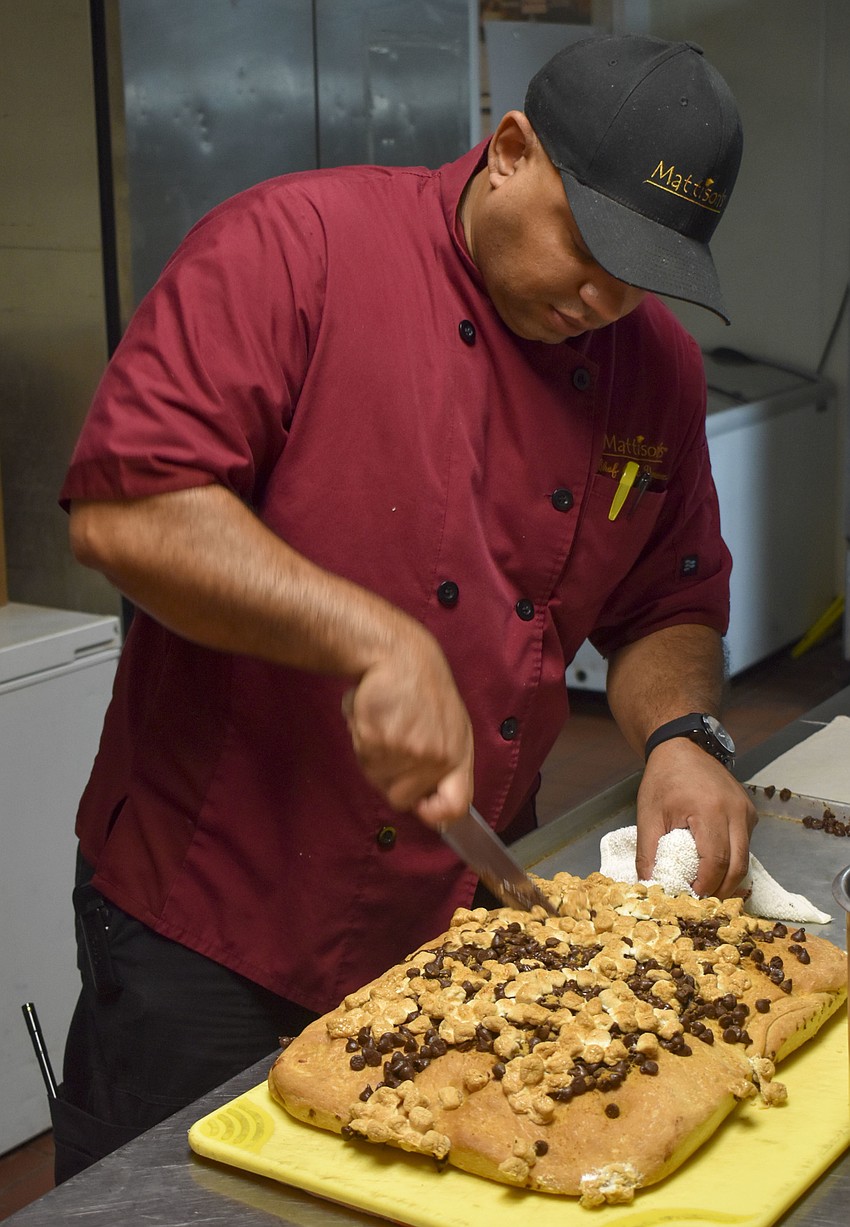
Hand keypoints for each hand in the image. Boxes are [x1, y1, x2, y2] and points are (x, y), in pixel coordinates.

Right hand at [341, 624, 473, 829]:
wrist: (399, 656)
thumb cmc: (423, 688)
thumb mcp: (450, 726)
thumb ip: (444, 764)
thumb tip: (430, 804)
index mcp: (459, 754)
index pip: (455, 805)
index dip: (435, 815)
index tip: (422, 808)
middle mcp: (436, 757)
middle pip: (403, 799)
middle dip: (392, 779)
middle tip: (394, 744)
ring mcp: (407, 751)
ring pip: (378, 780)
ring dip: (375, 758)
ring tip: (385, 725)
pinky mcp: (379, 741)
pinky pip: (363, 759)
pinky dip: (362, 742)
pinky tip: (373, 719)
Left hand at [635, 738, 757, 897]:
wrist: (681, 747)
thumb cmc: (663, 779)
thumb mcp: (648, 815)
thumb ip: (648, 853)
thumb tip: (648, 885)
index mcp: (709, 811)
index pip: (715, 862)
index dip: (705, 886)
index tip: (691, 899)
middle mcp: (735, 811)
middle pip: (738, 865)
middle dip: (721, 890)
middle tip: (703, 904)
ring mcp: (746, 811)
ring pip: (745, 857)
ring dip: (729, 877)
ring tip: (708, 890)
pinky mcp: (749, 811)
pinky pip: (745, 843)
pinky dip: (733, 859)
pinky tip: (715, 868)